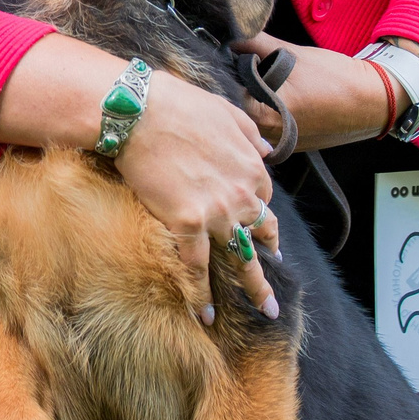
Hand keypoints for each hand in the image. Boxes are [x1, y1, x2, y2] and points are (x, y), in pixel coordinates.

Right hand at [112, 70, 281, 323]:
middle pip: (263, 233)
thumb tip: (268, 150)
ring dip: (256, 287)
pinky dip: (203, 294)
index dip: (259, 213)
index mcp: (251, 166)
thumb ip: (250, 133)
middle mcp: (241, 193)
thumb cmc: (177, 104)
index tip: (258, 226)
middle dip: (271, 258)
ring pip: (242, 257)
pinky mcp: (187, 223)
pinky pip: (198, 267)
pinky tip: (208, 316)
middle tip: (279, 282)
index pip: (262, 198)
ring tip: (268, 310)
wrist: (139, 112)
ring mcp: (217, 211)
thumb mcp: (225, 109)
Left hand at [231, 32, 394, 153]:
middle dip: (239, 89)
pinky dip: (269, 112)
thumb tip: (233, 34)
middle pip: (239, 112)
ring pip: (253, 122)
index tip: (228, 60)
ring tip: (265, 82)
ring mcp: (283, 145)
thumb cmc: (337, 79)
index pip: (229, 96)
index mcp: (268, 116)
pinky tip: (280, 96)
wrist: (373, 101)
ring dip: (253, 102)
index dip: (227, 75)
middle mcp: (271, 137)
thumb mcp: (292, 54)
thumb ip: (257, 43)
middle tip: (246, 68)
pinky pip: (270, 129)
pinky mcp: (294, 145)